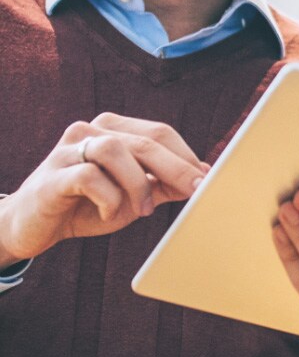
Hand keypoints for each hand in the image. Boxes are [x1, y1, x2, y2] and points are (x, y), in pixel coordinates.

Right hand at [0, 114, 209, 265]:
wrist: (32, 226)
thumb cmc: (85, 206)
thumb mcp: (131, 196)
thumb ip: (162, 185)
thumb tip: (203, 177)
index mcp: (112, 129)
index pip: (159, 133)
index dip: (186, 156)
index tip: (209, 180)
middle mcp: (90, 131)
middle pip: (145, 140)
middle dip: (177, 168)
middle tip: (198, 192)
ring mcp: (68, 150)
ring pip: (115, 151)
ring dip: (137, 184)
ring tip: (142, 210)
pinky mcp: (52, 175)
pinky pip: (89, 177)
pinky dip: (108, 198)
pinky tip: (109, 213)